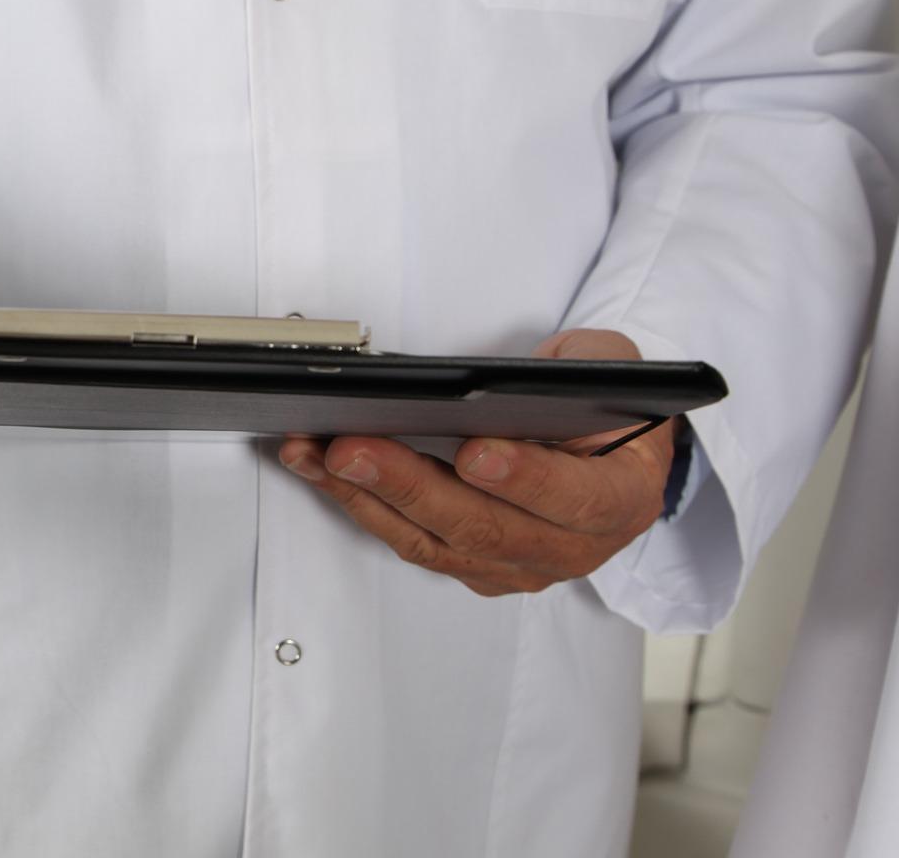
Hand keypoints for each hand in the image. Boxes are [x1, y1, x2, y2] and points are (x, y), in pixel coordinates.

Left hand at [278, 329, 674, 596]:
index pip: (575, 499)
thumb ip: (578, 367)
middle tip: (352, 449)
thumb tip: (504, 379)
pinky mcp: (474, 566)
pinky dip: (360, 506)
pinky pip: (411, 543)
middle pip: (482, 526)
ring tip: (314, 454)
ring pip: (433, 542)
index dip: (526, 480)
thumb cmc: (608, 408)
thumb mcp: (613, 368)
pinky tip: (320, 471)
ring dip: (364, 498)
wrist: (611, 453)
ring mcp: (518, 564)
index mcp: (621, 499)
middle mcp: (571, 547)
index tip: (475, 452)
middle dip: (408, 485)